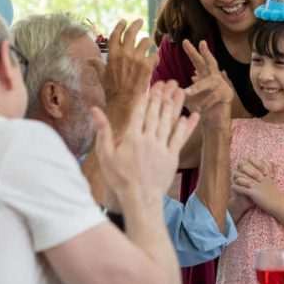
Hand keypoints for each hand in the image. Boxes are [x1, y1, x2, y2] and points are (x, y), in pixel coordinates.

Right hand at [93, 81, 199, 200]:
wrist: (139, 197)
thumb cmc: (119, 178)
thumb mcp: (105, 154)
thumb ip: (102, 130)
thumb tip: (95, 110)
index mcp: (131, 137)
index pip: (139, 113)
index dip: (144, 99)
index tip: (148, 88)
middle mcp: (148, 139)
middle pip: (154, 114)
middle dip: (158, 98)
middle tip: (163, 86)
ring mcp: (161, 148)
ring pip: (168, 123)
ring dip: (172, 107)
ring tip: (175, 95)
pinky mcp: (172, 157)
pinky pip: (179, 138)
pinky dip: (185, 127)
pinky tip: (188, 117)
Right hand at [97, 19, 157, 129]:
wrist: (123, 102)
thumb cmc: (112, 90)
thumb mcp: (102, 76)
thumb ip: (97, 65)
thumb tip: (88, 60)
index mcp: (112, 54)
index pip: (116, 34)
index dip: (120, 26)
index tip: (124, 21)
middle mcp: (124, 53)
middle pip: (132, 32)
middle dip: (136, 24)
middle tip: (140, 21)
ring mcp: (136, 58)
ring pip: (146, 41)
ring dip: (148, 42)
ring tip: (150, 44)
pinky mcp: (147, 65)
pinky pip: (154, 56)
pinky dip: (156, 58)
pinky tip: (155, 61)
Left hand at [182, 40, 233, 131]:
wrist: (211, 124)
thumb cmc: (198, 109)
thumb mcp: (187, 98)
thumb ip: (180, 90)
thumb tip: (169, 83)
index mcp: (205, 77)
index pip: (198, 62)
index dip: (192, 52)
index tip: (185, 41)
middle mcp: (216, 78)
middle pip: (211, 62)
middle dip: (205, 52)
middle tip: (201, 42)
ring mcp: (223, 85)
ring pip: (208, 82)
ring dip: (196, 88)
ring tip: (186, 93)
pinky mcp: (227, 95)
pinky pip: (213, 96)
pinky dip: (205, 103)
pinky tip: (200, 110)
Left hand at [232, 157, 280, 211]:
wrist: (277, 203)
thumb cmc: (272, 192)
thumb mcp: (270, 178)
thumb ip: (267, 168)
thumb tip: (264, 158)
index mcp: (263, 173)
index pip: (252, 161)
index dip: (245, 162)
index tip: (241, 166)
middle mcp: (259, 177)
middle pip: (245, 168)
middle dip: (239, 170)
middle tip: (235, 172)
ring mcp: (256, 185)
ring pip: (242, 178)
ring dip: (236, 179)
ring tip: (234, 180)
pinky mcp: (254, 193)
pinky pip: (242, 189)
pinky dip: (236, 187)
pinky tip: (233, 187)